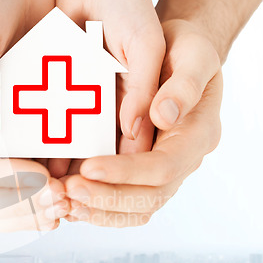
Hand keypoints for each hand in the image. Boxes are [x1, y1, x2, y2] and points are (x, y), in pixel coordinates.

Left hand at [64, 19, 222, 226]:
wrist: (176, 58)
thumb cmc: (185, 51)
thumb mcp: (193, 53)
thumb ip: (183, 85)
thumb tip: (162, 117)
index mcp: (198, 135)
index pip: (164, 166)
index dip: (126, 172)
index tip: (88, 167)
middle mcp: (183, 161)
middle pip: (149, 198)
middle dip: (107, 199)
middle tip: (68, 191)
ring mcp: (163, 172)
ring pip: (136, 209)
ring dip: (99, 211)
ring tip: (64, 202)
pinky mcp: (142, 173)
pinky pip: (123, 203)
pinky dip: (96, 207)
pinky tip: (69, 201)